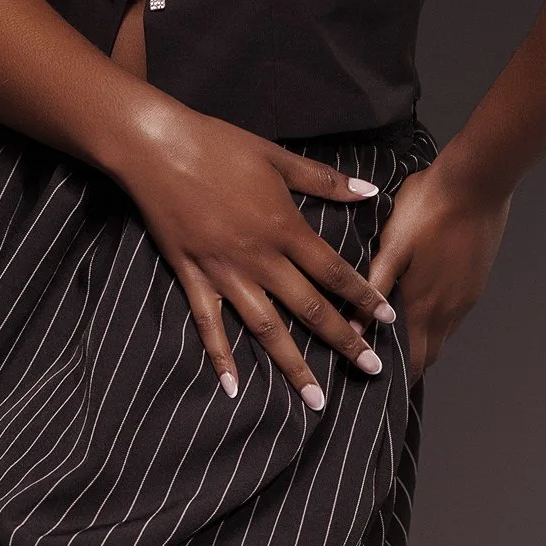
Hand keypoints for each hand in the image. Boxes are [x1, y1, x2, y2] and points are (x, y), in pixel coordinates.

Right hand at [114, 102, 399, 408]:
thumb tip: (369, 192)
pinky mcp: (192, 277)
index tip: (389, 319)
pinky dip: (220, 356)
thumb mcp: (276, 157)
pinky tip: (233, 387)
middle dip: (343, 340)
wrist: (157, 148)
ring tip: (316, 399)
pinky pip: (208, 324)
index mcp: (284, 228)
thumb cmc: (219, 146)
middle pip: (309, 308)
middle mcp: (259, 259)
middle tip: (371, 370)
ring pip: (265, 328)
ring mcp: (224, 273)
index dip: (364, 296)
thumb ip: (323, 180)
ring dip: (293, 365)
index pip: (334, 271)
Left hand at [358, 166, 511, 376]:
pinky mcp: (476, 281)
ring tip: (400, 336)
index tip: (376, 376)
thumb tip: (354, 326)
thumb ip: (373, 287)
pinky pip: (454, 315)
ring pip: (443, 335)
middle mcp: (450, 310)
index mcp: (425, 306)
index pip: (413, 361)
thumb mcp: (392, 246)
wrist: (476, 183)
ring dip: (425, 342)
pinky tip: (424, 302)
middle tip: (385, 363)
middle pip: (430, 355)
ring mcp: (467, 297)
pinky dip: (438, 321)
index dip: (395, 374)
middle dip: (410, 364)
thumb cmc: (428, 208)